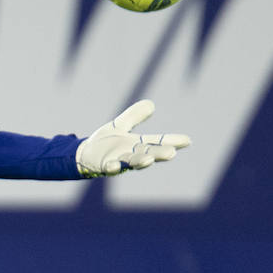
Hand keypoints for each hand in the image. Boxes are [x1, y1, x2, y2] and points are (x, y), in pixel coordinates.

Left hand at [75, 100, 189, 177]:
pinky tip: (114, 165)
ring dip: (140, 162)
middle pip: (149, 154)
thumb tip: (151, 104)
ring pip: (131, 162)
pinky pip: (109, 167)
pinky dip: (112, 167)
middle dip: (159, 154)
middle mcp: (131, 154)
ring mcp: (119, 161)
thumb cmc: (106, 142)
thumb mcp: (120, 125)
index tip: (187, 140)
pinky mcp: (104, 166)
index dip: (172, 141)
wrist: (85, 154)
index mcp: (138, 144)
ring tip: (148, 160)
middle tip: (172, 153)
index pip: (158, 141)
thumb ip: (134, 116)